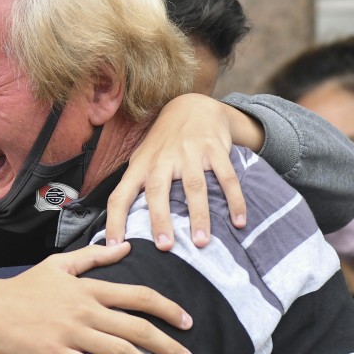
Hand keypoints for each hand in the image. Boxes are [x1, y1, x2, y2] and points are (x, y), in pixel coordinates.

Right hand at [0, 242, 193, 353]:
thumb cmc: (21, 288)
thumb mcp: (58, 264)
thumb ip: (93, 256)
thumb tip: (125, 247)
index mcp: (88, 288)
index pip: (138, 296)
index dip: (167, 309)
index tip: (187, 322)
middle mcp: (85, 310)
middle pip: (137, 328)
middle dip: (168, 345)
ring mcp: (71, 333)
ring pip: (120, 352)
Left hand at [106, 94, 262, 250]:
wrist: (192, 106)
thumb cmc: (163, 144)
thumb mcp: (143, 160)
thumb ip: (135, 188)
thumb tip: (122, 225)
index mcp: (141, 166)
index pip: (121, 195)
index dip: (115, 220)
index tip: (114, 246)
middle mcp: (163, 159)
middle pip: (157, 191)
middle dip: (160, 219)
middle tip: (164, 247)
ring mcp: (190, 152)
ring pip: (194, 187)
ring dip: (199, 216)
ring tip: (201, 243)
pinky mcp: (215, 149)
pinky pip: (226, 177)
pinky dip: (235, 200)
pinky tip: (239, 222)